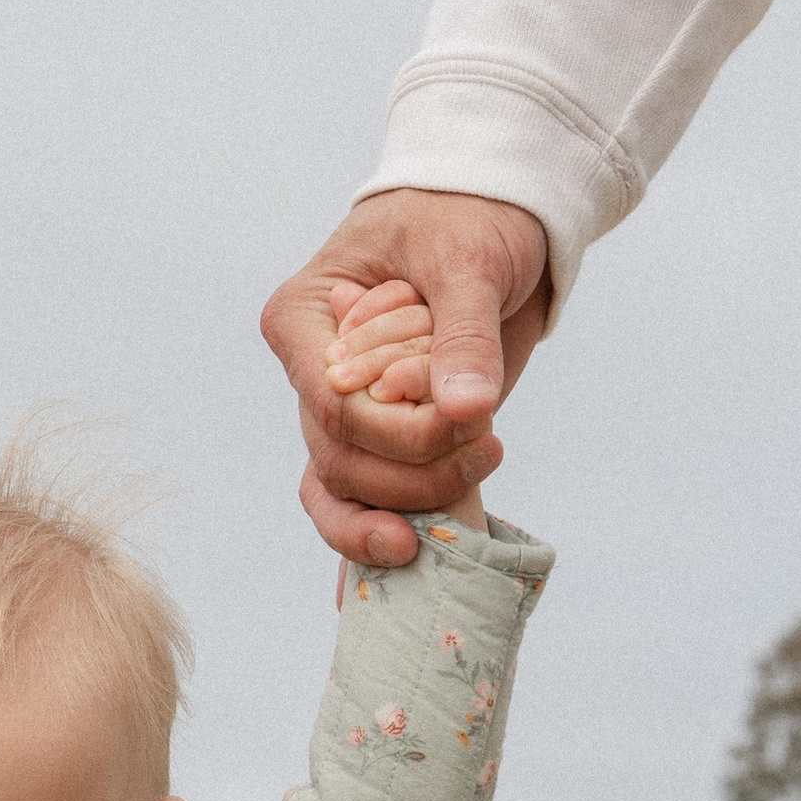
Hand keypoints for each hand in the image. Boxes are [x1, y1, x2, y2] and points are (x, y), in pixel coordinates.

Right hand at [260, 189, 549, 565]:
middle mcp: (312, 375)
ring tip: (479, 481)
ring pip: (346, 492)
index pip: (330, 402)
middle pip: (339, 458)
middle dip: (412, 472)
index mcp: (306, 319)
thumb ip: (462, 335)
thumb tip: (467, 407)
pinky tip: (402, 581)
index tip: (463, 423)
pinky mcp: (381, 440)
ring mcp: (343, 414)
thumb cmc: (468, 219)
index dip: (392, 430)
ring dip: (410, 505)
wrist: (494, 221)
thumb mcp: (470, 260)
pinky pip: (362, 503)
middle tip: (489, 447)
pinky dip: (377, 542)